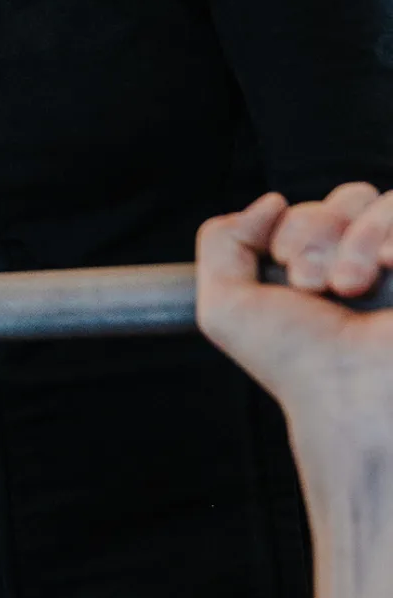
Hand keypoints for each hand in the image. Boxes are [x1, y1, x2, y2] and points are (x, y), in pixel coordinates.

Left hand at [196, 185, 392, 411]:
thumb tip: (270, 203)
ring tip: (347, 286)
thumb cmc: (294, 362)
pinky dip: (390, 234)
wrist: (351, 398)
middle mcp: (365, 266)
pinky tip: (387, 265)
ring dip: (354, 239)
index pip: (310, 210)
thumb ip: (221, 241)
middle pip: (346, 198)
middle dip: (317, 233)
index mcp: (321, 271)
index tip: (288, 274)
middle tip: (313, 285)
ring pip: (378, 200)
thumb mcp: (226, 304)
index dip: (292, 230)